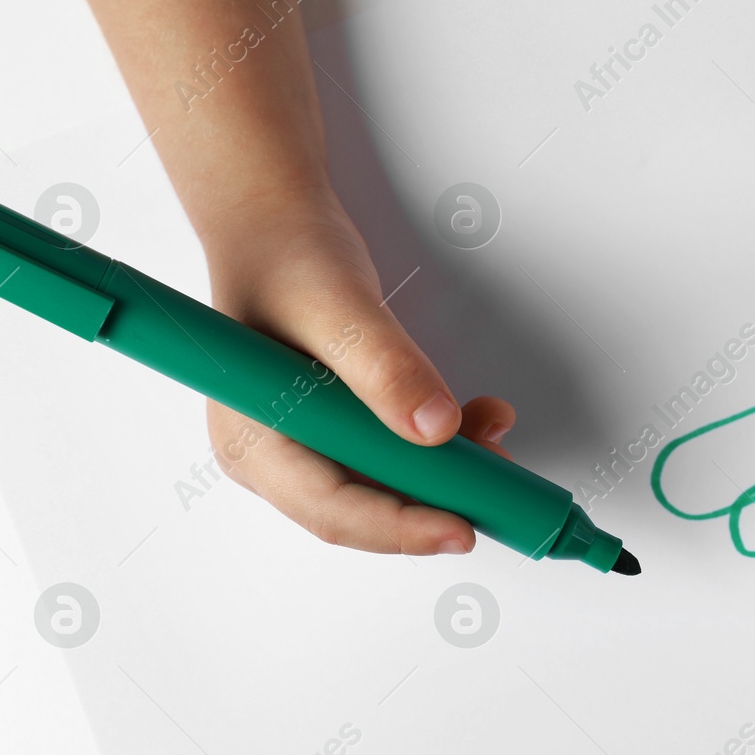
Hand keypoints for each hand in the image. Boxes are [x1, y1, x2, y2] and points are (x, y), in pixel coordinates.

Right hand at [199, 186, 513, 553]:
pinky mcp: (343, 432)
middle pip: (365, 510)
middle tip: (502, 487)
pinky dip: (443, 444)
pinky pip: (399, 455)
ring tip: (494, 432)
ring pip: (390, 485)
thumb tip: (435, 430)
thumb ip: (385, 368)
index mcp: (252, 442)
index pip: (332, 509)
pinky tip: (478, 417)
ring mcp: (310, 447)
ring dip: (450, 471)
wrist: (278, 226)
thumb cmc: (286, 257)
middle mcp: (277, 458)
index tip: (463, 529)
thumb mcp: (337, 306)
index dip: (401, 528)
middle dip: (437, 502)